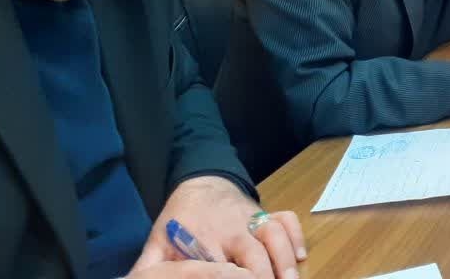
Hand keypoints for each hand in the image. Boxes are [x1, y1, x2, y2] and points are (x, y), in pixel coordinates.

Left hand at [132, 176, 305, 278]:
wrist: (200, 180)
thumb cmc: (179, 220)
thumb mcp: (158, 243)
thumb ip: (149, 269)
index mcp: (203, 239)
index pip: (220, 267)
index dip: (232, 278)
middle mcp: (232, 228)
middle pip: (253, 253)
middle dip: (263, 275)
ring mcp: (251, 218)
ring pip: (274, 234)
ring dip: (284, 259)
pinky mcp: (265, 212)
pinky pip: (286, 219)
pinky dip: (295, 235)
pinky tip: (300, 256)